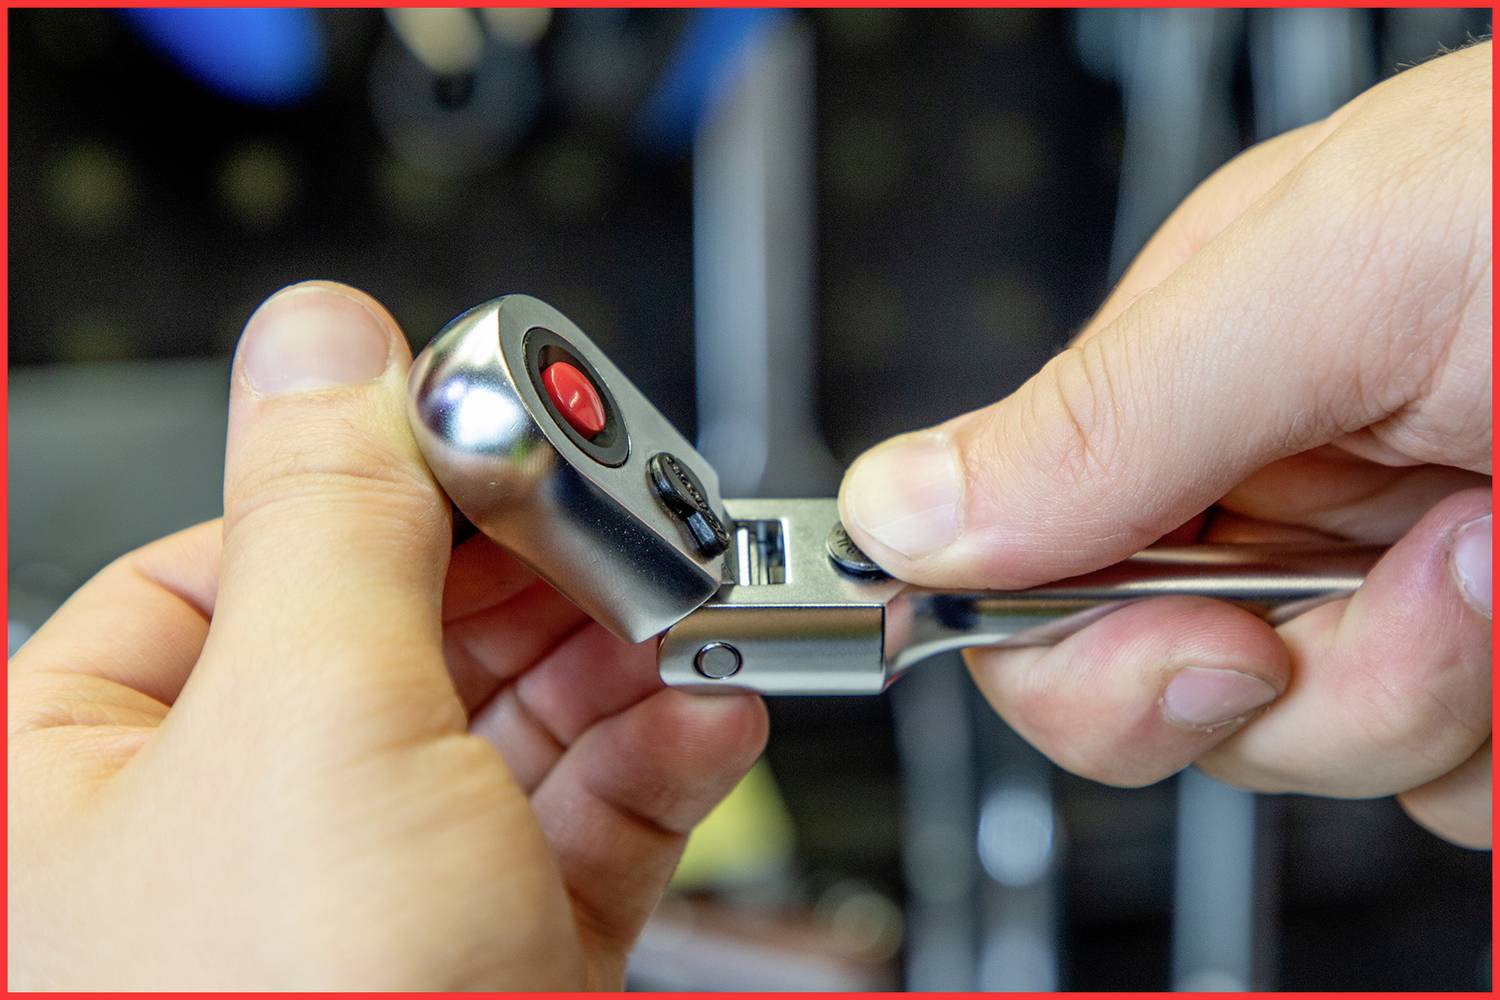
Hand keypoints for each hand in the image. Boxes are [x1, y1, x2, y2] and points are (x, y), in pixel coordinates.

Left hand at [9, 282, 767, 988]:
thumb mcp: (306, 724)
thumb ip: (332, 509)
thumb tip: (326, 337)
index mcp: (94, 760)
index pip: (252, 547)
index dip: (391, 480)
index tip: (505, 430)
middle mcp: (230, 824)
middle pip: (409, 622)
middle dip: (542, 571)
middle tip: (635, 520)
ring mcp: (375, 891)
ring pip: (512, 714)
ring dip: (622, 654)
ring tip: (698, 611)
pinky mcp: (499, 949)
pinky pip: (583, 811)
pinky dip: (658, 750)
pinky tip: (708, 703)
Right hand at [838, 44, 1490, 845]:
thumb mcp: (1348, 274)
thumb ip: (1108, 411)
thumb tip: (902, 511)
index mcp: (1190, 392)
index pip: (1025, 577)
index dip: (1071, 649)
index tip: (1188, 646)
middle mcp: (1271, 500)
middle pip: (1161, 695)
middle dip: (1286, 679)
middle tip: (1406, 582)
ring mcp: (1386, 597)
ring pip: (1315, 757)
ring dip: (1432, 697)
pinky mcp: (1495, 674)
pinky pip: (1453, 788)